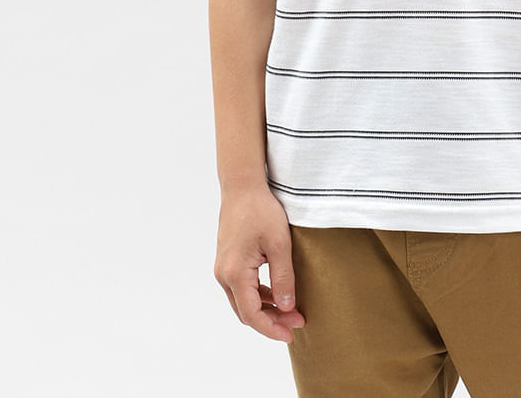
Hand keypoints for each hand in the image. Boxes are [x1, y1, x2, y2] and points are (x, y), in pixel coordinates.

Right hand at [213, 183, 306, 341]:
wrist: (242, 186)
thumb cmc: (261, 210)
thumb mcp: (280, 244)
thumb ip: (283, 278)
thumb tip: (286, 307)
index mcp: (235, 273)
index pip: (252, 315)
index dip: (271, 328)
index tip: (291, 333)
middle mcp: (223, 275)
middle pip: (245, 312)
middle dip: (271, 321)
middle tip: (296, 322)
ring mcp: (223, 268)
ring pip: (243, 301)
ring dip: (265, 309)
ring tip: (291, 310)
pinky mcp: (227, 261)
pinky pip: (242, 288)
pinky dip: (259, 295)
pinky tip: (277, 294)